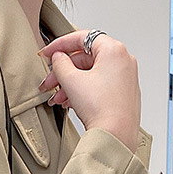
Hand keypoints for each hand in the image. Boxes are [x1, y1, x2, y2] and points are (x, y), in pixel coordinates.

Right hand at [38, 30, 140, 154]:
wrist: (115, 135)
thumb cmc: (102, 109)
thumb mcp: (72, 81)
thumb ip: (61, 64)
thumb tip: (58, 57)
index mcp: (114, 50)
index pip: (82, 37)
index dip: (60, 44)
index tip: (48, 53)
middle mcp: (123, 60)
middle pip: (86, 59)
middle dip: (63, 72)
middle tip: (49, 82)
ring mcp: (125, 78)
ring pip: (91, 74)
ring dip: (71, 85)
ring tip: (58, 98)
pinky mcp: (123, 94)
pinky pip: (99, 86)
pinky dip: (83, 91)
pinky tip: (71, 103)